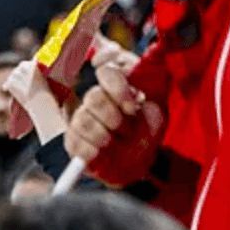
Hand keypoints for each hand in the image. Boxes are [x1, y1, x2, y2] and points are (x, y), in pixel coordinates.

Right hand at [65, 63, 162, 182]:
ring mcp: (80, 119)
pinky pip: (75, 142)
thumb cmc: (146, 133)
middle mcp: (95, 99)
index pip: (107, 71)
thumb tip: (149, 67)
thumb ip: (152, 91)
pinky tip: (102, 154)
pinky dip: (92, 152)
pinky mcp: (72, 141)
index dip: (118, 90)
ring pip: (83, 120)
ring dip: (104, 136)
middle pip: (93, 97)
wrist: (139, 161)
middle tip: (126, 131)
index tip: (131, 108)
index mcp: (116, 86)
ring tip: (115, 144)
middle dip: (113, 118)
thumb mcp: (157, 111)